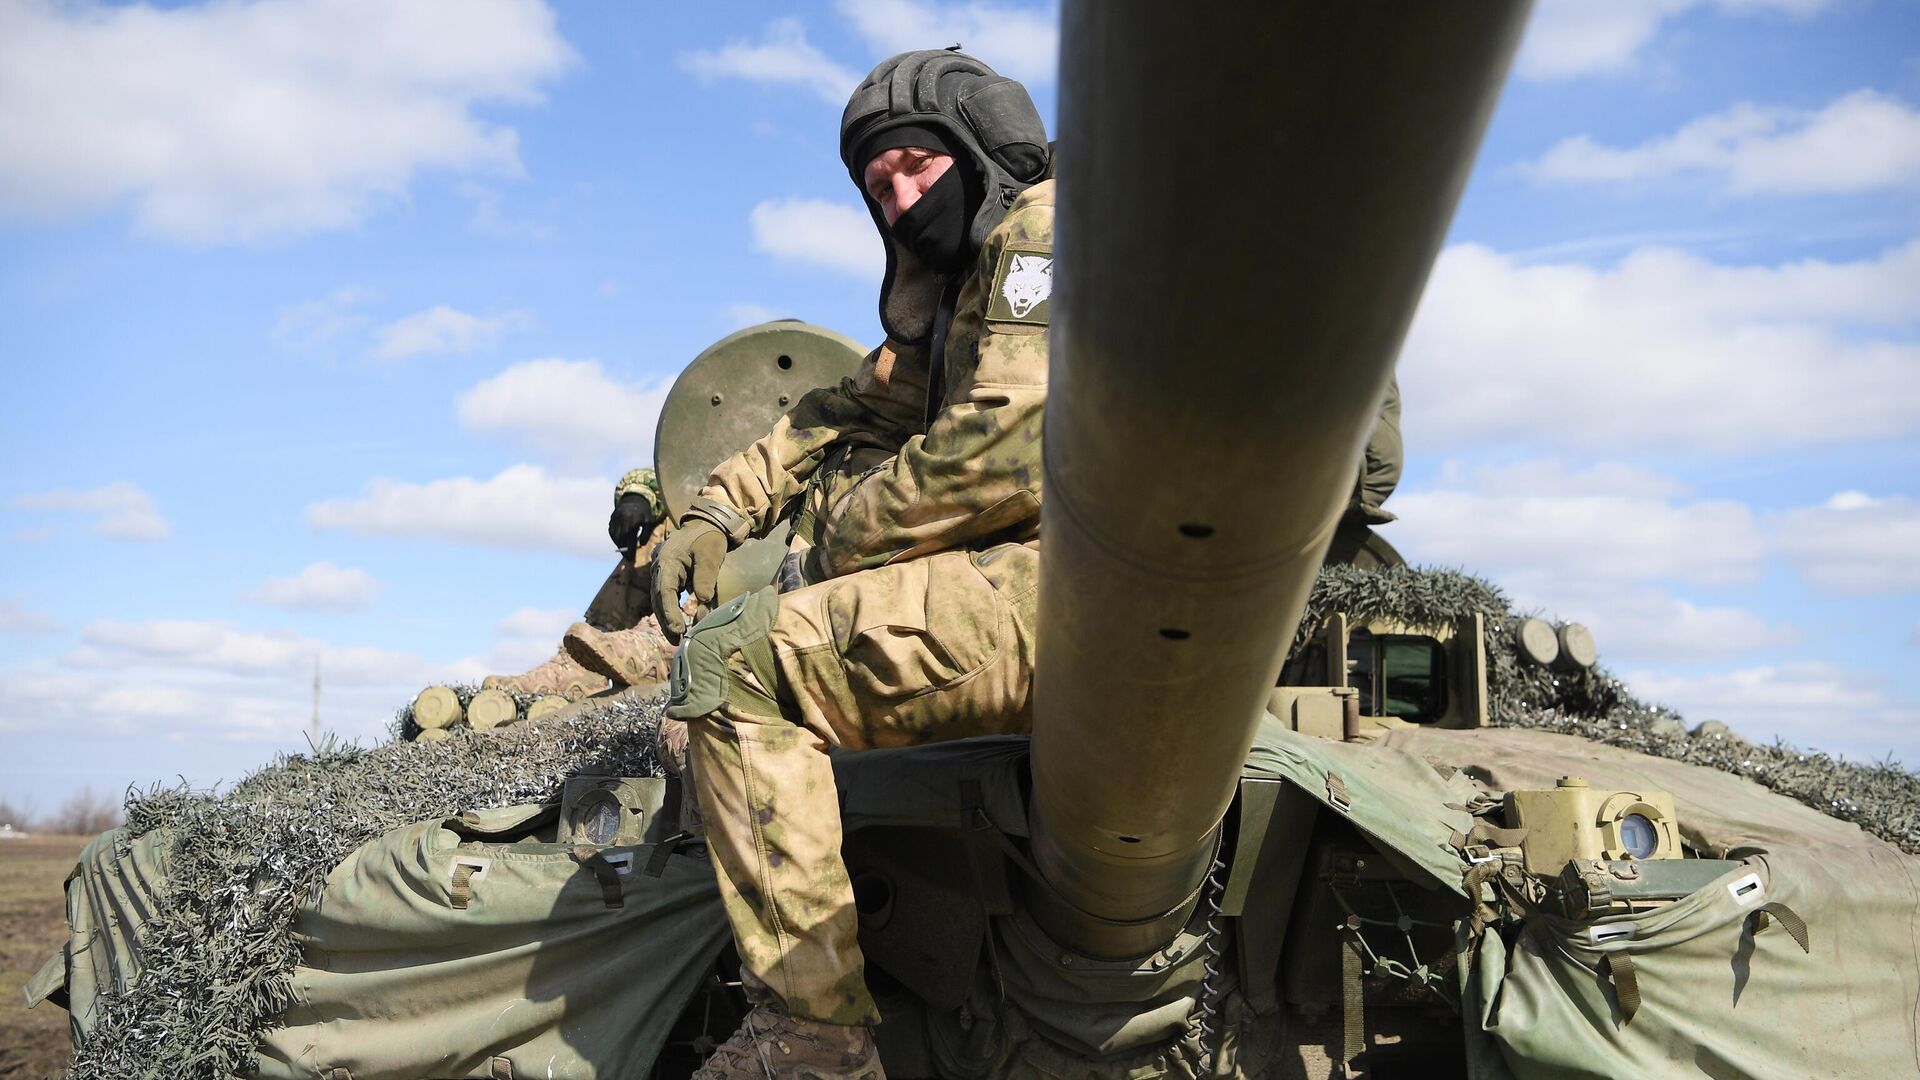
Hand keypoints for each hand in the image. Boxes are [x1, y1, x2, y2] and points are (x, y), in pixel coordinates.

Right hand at [608, 492, 659, 552]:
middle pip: (621, 538)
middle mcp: (622, 518)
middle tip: (629, 558)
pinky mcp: (611, 519)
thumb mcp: (649, 521)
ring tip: (625, 553)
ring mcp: (615, 518)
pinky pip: (611, 532)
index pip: (630, 537)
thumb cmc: (644, 513)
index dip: (630, 549)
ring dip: (619, 546)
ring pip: (615, 536)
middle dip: (624, 550)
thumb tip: (641, 545)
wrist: (634, 499)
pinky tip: (620, 544)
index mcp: (633, 518)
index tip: (632, 558)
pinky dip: (615, 539)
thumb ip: (646, 533)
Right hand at [651, 518, 727, 641]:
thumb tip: (703, 601)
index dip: (670, 612)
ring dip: (667, 620)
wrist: (705, 524)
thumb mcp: (711, 554)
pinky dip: (671, 612)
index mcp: (667, 561)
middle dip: (666, 622)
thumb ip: (706, 577)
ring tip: (677, 638)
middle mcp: (660, 568)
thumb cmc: (709, 538)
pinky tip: (679, 626)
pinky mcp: (669, 578)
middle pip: (659, 600)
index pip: (665, 591)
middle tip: (677, 641)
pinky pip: (666, 598)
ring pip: (660, 601)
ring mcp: (662, 573)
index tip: (679, 629)